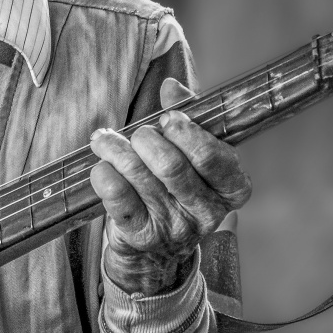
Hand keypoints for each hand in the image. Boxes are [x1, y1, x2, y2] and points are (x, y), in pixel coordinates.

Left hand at [90, 78, 251, 295]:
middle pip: (172, 165)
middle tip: (137, 134)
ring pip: (139, 177)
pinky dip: (104, 175)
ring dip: (116, 150)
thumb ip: (186, 116)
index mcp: (231, 186)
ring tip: (104, 140)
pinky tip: (101, 166)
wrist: (155, 246)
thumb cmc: (174, 185)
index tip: (168, 119)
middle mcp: (208, 211)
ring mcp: (175, 227)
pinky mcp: (143, 236)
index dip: (188, 134)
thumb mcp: (190, 152)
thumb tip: (172, 86)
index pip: (215, 157)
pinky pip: (118, 198)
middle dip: (146, 140)